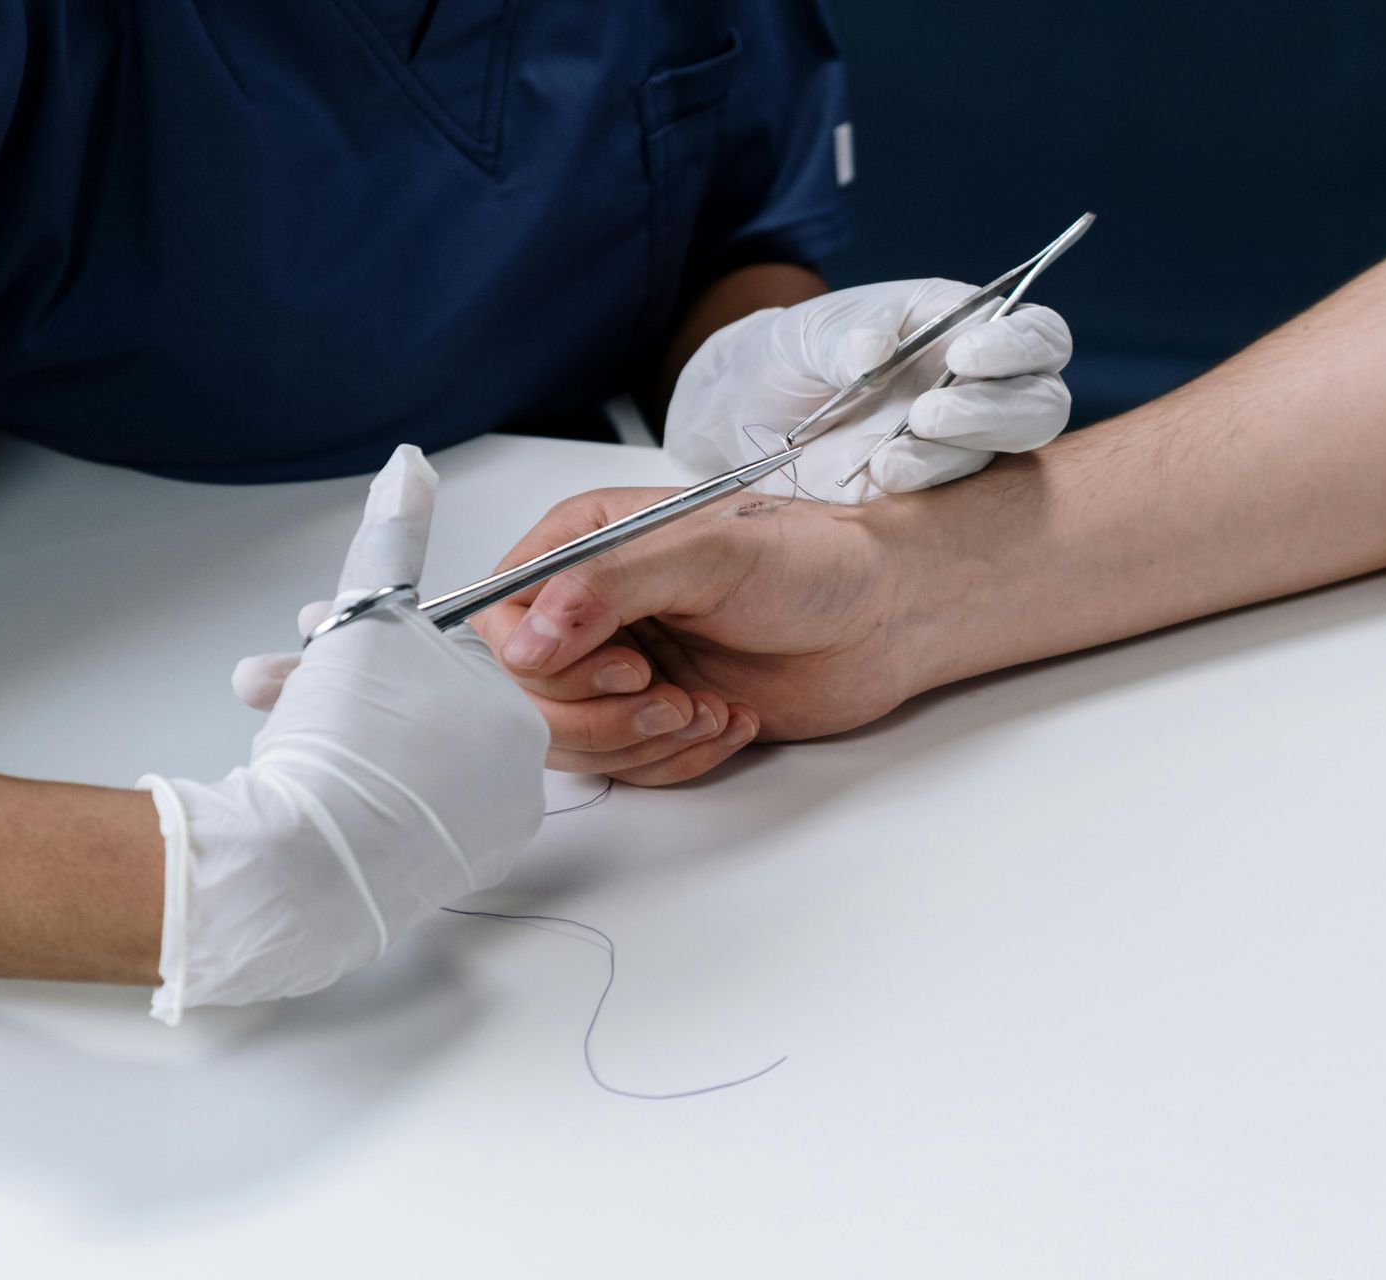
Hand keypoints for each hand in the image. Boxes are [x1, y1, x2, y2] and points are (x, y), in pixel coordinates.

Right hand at [141, 446, 547, 1022]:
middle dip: (381, 707)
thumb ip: (392, 538)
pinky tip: (337, 799)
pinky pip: (426, 824)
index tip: (335, 663)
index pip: (468, 660)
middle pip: (450, 719)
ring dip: (378, 756)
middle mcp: (518, 769)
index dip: (391, 657)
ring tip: (320, 753)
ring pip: (435, 771)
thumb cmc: (342, 739)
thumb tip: (410, 468)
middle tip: (318, 711)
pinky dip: (383, 808)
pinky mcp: (457, 873)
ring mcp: (492, 829)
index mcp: (510, 701)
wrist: (304, 863)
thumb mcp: (366, 618)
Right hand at [471, 487, 931, 784]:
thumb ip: (607, 587)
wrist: (885, 616)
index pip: (500, 618)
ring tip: (706, 708)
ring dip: (643, 741)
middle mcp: (590, 608)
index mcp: (584, 545)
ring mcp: (620, 667)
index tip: (622, 667)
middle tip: (669, 697)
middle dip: (601, 713)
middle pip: (525, 695)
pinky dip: (678, 759)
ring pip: (572, 742)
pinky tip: (728, 720)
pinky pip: (627, 768)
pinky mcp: (655, 717)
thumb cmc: (811, 561)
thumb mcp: (707, 552)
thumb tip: (524, 640)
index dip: (543, 662)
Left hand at [665, 278, 1071, 502]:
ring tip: (886, 453)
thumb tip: (872, 353)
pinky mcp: (928, 493)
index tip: (966, 355)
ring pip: (1000, 455)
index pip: (1038, 335)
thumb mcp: (812, 329)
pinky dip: (920, 484)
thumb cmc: (797, 351)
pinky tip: (876, 474)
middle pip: (1041, 405)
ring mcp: (958, 445)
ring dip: (949, 454)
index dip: (1019, 345)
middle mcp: (979, 388)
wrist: (749, 413)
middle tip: (928, 413)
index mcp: (967, 328)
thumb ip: (846, 336)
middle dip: (993, 410)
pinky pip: (952, 498)